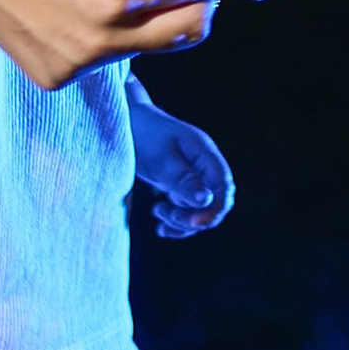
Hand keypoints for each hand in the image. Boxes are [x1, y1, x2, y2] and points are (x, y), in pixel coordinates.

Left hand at [129, 92, 235, 238]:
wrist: (125, 121)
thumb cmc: (143, 134)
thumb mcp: (161, 159)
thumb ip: (184, 180)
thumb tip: (207, 201)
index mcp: (205, 153)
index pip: (223, 187)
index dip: (215, 209)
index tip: (194, 223)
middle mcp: (203, 166)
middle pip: (214, 202)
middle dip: (193, 217)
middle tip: (166, 215)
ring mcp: (193, 176)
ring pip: (199, 210)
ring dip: (181, 220)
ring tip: (158, 212)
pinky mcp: (180, 185)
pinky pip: (186, 210)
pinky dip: (176, 222)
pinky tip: (160, 228)